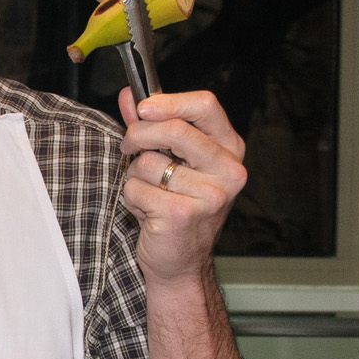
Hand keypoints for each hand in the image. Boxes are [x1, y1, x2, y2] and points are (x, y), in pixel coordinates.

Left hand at [117, 89, 246, 286]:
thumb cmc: (179, 207)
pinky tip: (149, 212)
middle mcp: (228, 171)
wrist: (181, 263)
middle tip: (129, 147)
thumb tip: (130, 95)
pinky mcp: (182, 214)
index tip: (143, 108)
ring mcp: (209, 194)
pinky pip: (137, 188)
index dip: (169, 101)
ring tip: (151, 193)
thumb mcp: (173, 161)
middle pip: (173, 129)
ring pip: (148, 162)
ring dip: (136, 176)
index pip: (205, 105)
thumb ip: (152, 126)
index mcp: (230, 150)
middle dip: (139, 135)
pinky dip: (132, 198)